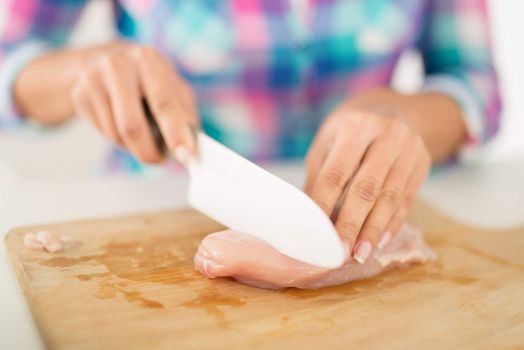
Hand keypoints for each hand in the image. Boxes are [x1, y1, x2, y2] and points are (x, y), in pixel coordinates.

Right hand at [70, 42, 197, 163]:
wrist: (111, 61)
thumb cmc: (152, 82)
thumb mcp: (176, 90)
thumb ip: (186, 119)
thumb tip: (192, 151)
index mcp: (149, 60)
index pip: (164, 104)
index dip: (176, 133)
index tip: (186, 156)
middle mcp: (118, 64)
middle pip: (132, 126)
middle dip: (148, 152)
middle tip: (159, 161)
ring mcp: (93, 78)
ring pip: (116, 134)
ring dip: (133, 145)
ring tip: (142, 131)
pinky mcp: (78, 93)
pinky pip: (102, 132)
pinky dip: (117, 138)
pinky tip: (121, 121)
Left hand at [305, 99, 430, 263]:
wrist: (391, 110)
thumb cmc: (349, 132)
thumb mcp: (327, 143)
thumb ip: (318, 177)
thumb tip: (306, 217)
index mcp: (355, 126)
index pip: (336, 173)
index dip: (325, 205)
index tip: (316, 232)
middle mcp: (386, 134)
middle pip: (366, 187)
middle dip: (352, 223)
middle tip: (340, 251)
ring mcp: (409, 148)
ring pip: (390, 197)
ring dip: (373, 230)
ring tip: (360, 253)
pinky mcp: (422, 163)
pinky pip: (407, 199)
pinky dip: (393, 223)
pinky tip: (380, 241)